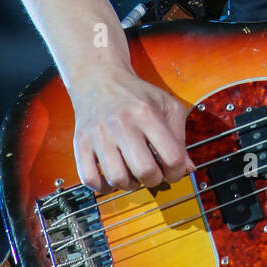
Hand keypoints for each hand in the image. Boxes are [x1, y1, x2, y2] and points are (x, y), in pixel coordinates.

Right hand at [71, 65, 196, 192]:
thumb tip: (186, 168)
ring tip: (133, 174)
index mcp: (147, 113)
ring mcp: (99, 134)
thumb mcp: (167, 104)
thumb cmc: (137, 95)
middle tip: (153, 173)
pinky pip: (90, 178)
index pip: (171, 156)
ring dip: (130, 185)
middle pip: (144, 170)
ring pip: (117, 178)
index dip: (177, 171)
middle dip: (154, 180)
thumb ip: (179, 136)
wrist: (100, 79)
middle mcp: (122, 123)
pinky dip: (103, 186)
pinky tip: (112, 177)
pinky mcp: (80, 143)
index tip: (174, 171)